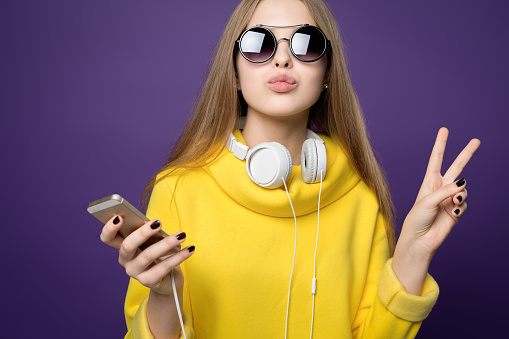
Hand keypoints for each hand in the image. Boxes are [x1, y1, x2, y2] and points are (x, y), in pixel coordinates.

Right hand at [100, 215, 194, 295]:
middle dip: (142, 232)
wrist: (167, 279)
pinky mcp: (148, 281)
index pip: (108, 238)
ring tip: (181, 235)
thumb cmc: (158, 253)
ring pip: (148, 255)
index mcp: (122, 247)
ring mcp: (135, 272)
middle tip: (158, 222)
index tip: (119, 217)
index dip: (109, 228)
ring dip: (166, 243)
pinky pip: (164, 267)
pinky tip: (190, 249)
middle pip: (127, 245)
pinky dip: (179, 257)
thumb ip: (149, 232)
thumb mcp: (152, 241)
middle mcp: (125, 260)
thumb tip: (155, 223)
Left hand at [398, 127, 480, 259]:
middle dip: (466, 154)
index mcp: (429, 181)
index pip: (436, 159)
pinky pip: (464, 203)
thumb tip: (464, 183)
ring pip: (464, 188)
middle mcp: (441, 187)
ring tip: (452, 203)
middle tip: (477, 140)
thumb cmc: (417, 218)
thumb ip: (446, 190)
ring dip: (460, 195)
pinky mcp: (456, 210)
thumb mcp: (428, 200)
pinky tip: (451, 213)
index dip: (441, 144)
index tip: (444, 130)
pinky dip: (460, 207)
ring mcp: (449, 198)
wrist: (421, 239)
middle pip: (456, 166)